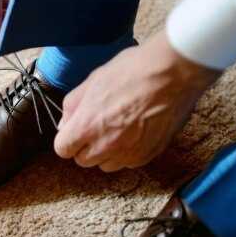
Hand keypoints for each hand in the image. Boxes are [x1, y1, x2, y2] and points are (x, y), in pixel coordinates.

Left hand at [53, 30, 219, 171]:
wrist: (173, 73)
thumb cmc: (134, 70)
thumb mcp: (93, 80)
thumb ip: (73, 106)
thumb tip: (65, 123)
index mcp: (87, 126)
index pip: (62, 149)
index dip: (68, 139)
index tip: (75, 131)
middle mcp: (106, 145)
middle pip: (83, 160)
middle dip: (86, 146)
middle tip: (98, 126)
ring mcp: (128, 153)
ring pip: (106, 165)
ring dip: (107, 152)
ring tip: (118, 128)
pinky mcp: (148, 155)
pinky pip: (129, 162)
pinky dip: (128, 152)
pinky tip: (135, 131)